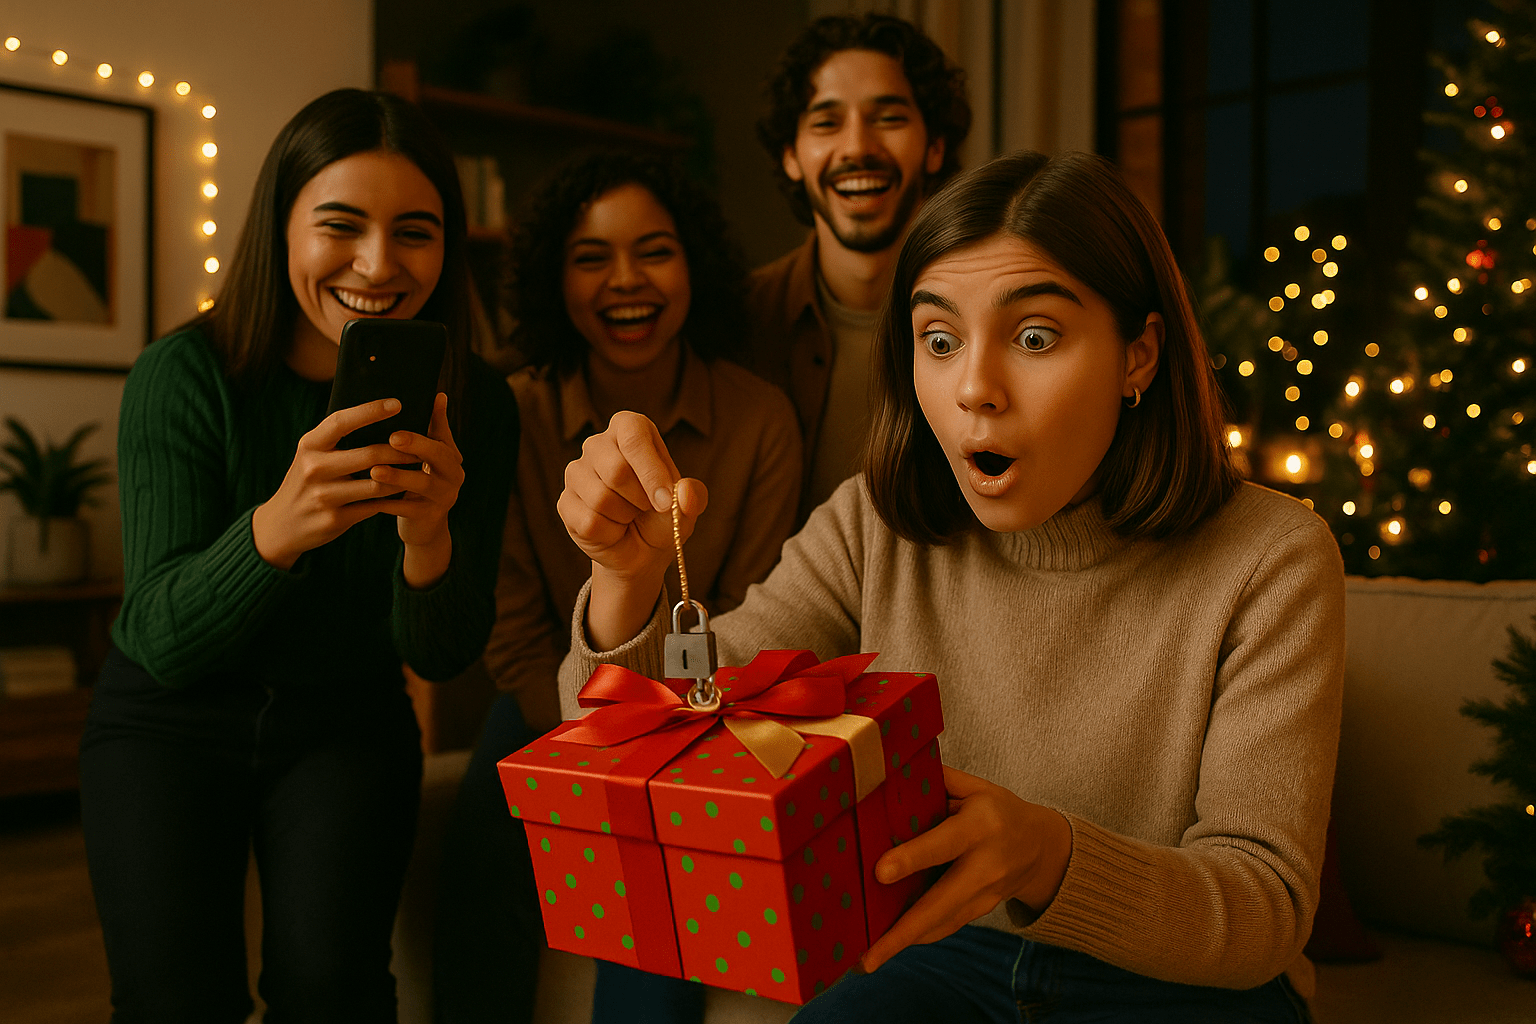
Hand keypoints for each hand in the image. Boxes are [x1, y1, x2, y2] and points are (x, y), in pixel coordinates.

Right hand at [252, 397, 420, 569]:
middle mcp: (314, 468)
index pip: (341, 421)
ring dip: (402, 476)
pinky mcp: (335, 519)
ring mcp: (324, 496)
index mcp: (309, 445)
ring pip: (377, 483)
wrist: (282, 525)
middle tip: (421, 447)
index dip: (370, 411)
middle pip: (370, 455)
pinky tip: (406, 491)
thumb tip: (378, 414)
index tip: (397, 403)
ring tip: (419, 468)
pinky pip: (375, 506)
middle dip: (401, 451)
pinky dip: (393, 498)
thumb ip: (336, 438)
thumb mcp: (311, 455)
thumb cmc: (307, 480)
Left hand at [365, 392, 464, 588]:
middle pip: (440, 456)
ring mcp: (445, 498)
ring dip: (399, 476)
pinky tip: (367, 498)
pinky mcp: (431, 518)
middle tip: (392, 438)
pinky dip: (388, 503)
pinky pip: (409, 509)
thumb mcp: (428, 454)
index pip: (441, 436)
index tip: (401, 417)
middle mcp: (454, 475)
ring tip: (374, 470)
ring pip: (424, 484)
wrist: (424, 527)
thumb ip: (432, 427)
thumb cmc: (419, 481)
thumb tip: (438, 394)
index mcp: (451, 455)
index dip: (426, 424)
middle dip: (416, 446)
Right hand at [555, 410, 708, 648]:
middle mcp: (598, 444)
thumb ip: (693, 496)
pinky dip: (610, 533)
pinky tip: (612, 528)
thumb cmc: (662, 517)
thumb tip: (685, 493)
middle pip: (616, 470)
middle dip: (640, 500)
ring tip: (629, 516)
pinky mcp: (565, 502)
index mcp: (629, 429)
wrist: (641, 551)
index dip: (651, 472)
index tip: (665, 501)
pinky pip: (589, 521)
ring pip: (601, 498)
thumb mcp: (686, 506)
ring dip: (625, 517)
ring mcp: (576, 472)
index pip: (633, 435)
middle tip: (646, 508)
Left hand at [859, 765, 1071, 972]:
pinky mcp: (981, 912)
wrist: (1042, 847)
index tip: (880, 873)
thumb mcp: (976, 787)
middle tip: (867, 954)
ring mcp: (985, 895)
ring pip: (941, 924)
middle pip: (940, 903)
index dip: (912, 858)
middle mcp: (985, 866)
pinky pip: (945, 927)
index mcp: (981, 826)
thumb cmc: (999, 810)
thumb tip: (888, 771)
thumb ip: (938, 780)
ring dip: (903, 943)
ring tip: (864, 960)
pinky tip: (888, 946)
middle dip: (902, 931)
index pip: (943, 844)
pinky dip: (917, 938)